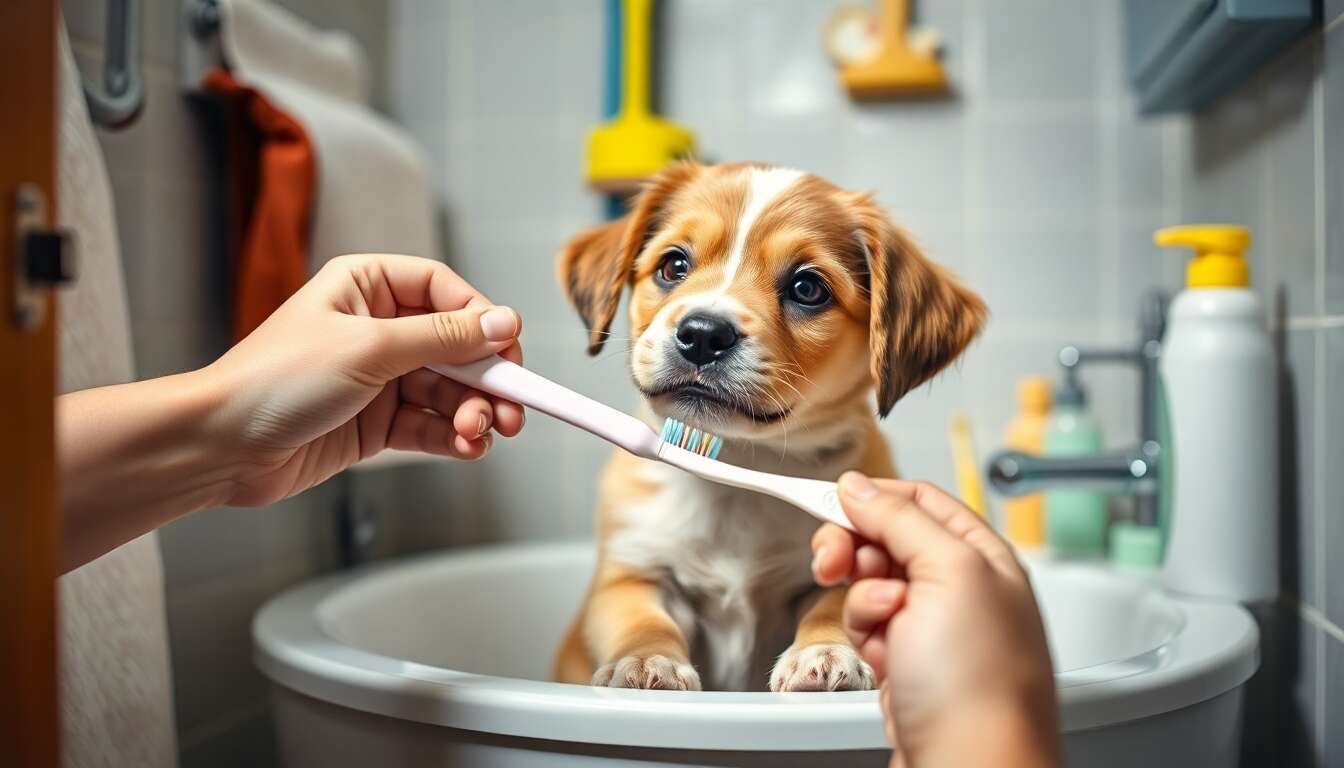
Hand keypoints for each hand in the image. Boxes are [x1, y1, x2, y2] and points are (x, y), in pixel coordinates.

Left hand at [205, 254, 524, 505]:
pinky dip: (454, 438)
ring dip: (473, 414)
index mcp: (366, 287)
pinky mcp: (376, 424)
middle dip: (488, 380)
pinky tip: (466, 448)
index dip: (483, 319)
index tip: (511, 349)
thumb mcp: (369, 348)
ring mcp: (378, 379)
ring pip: (450, 392)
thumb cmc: (275, 379)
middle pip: (457, 347)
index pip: (445, 291)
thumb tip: (503, 323)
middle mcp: (376, 329)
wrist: (222, 447)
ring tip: (479, 434)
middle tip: (514, 408)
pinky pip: (431, 425)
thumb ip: (442, 338)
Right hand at [811, 473, 1058, 767]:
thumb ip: (903, 520)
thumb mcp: (948, 573)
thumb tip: (861, 486)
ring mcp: (932, 627)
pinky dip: (863, 631)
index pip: (919, 499)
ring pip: (869, 581)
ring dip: (861, 595)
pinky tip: (881, 652)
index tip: (828, 502)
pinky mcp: (906, 662)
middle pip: (887, 538)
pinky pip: (866, 625)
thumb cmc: (981, 684)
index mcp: (982, 555)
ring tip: (880, 617)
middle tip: (833, 561)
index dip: (872, 497)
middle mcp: (961, 587)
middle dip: (854, 546)